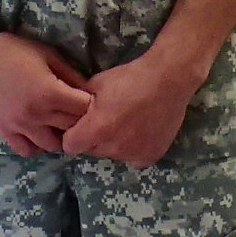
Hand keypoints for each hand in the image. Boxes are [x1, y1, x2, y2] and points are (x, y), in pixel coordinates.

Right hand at [0, 32, 94, 156]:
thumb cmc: (15, 51)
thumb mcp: (48, 55)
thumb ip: (71, 74)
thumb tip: (90, 90)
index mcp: (50, 93)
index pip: (84, 110)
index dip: (91, 104)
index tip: (90, 98)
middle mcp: (37, 114)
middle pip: (71, 129)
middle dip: (79, 120)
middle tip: (77, 111)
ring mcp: (19, 126)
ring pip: (52, 145)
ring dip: (60, 136)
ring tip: (58, 123)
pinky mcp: (4, 131)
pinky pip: (27, 150)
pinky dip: (36, 145)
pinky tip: (38, 131)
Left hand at [60, 53, 201, 169]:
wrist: (168, 79)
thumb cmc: (130, 77)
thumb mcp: (96, 83)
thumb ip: (79, 103)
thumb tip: (67, 111)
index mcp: (97, 129)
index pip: (70, 146)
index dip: (72, 135)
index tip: (80, 125)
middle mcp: (113, 147)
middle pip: (92, 150)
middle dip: (94, 138)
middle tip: (107, 119)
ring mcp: (133, 154)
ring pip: (113, 154)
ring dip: (114, 143)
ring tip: (127, 122)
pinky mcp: (150, 156)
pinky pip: (134, 159)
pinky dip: (134, 149)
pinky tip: (140, 131)